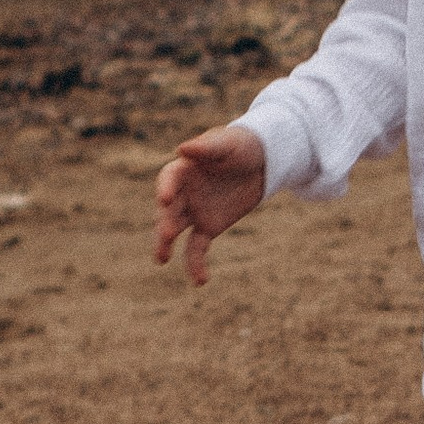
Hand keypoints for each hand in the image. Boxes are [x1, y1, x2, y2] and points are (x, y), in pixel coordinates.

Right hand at [152, 125, 266, 285]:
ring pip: (174, 231)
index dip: (165, 188)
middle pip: (168, 209)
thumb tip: (182, 149)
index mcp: (184, 169)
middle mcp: (182, 193)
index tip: (165, 199)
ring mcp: (193, 212)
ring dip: (166, 244)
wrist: (262, 161)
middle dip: (165, 222)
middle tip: (166, 235)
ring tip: (161, 258)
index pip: (168, 179)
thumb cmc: (241, 145)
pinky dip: (195, 265)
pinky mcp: (208, 227)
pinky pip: (196, 249)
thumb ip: (206, 147)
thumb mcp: (228, 143)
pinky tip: (200, 280)